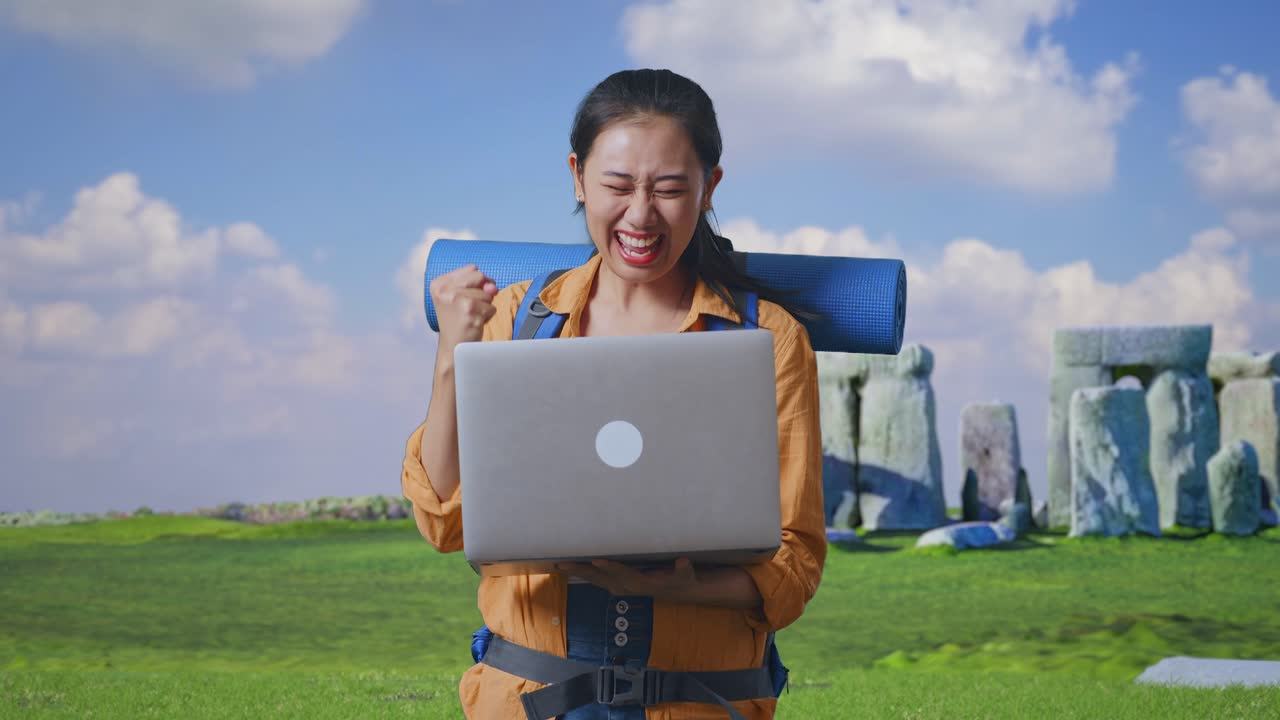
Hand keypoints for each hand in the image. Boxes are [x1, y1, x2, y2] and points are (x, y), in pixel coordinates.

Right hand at [430, 264, 498, 356]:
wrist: (453, 347)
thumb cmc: (458, 320)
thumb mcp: (460, 297)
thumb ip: (479, 285)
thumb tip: (493, 287)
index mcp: (439, 283)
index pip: (472, 268)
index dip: (478, 282)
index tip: (465, 297)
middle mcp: (445, 289)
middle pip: (480, 276)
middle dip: (482, 293)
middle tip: (469, 308)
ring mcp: (456, 299)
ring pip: (487, 294)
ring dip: (484, 307)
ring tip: (470, 317)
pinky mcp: (469, 310)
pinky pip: (491, 307)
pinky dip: (487, 316)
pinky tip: (474, 323)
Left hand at [556, 558, 699, 600]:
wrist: (679, 591)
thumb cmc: (682, 579)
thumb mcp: (686, 575)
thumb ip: (684, 569)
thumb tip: (684, 562)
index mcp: (641, 583)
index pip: (623, 573)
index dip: (610, 567)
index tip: (596, 560)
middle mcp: (627, 586)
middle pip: (602, 578)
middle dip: (583, 570)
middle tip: (564, 564)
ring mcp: (622, 587)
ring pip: (597, 579)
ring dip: (579, 573)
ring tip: (561, 565)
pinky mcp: (620, 585)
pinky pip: (599, 580)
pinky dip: (586, 574)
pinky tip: (575, 568)